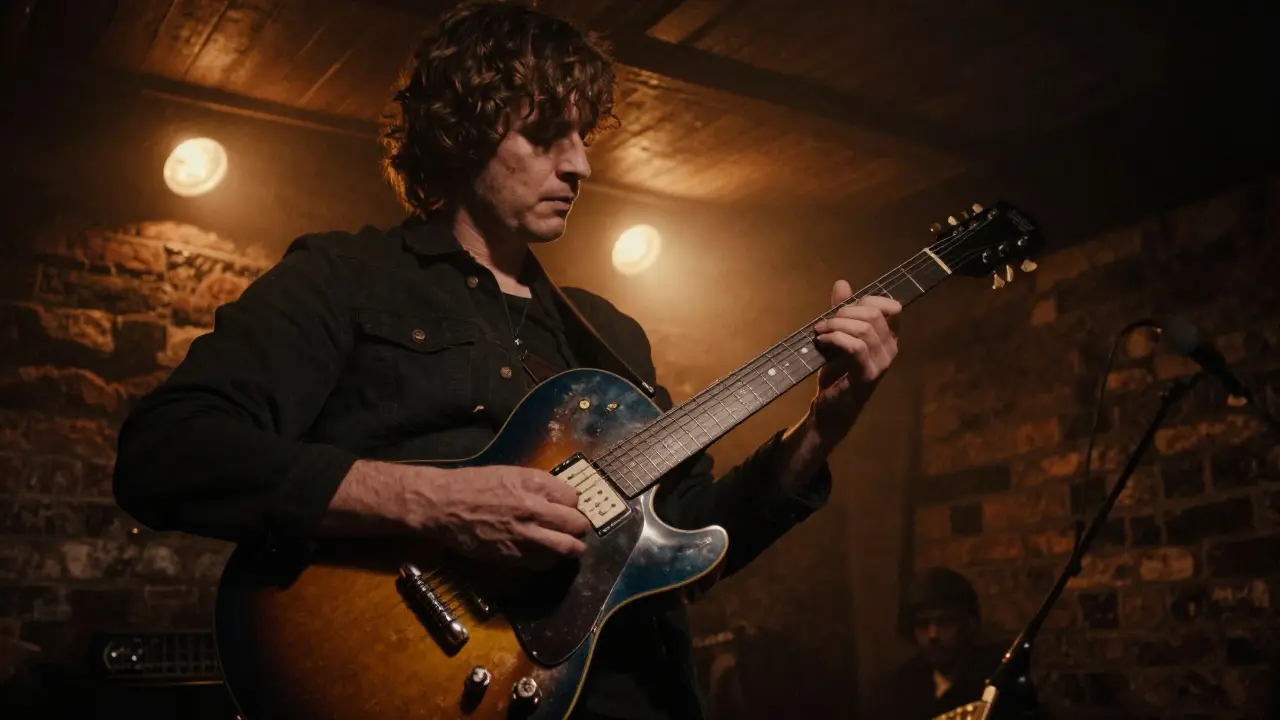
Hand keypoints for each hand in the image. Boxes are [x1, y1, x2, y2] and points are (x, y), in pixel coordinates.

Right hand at [413, 465, 589, 566]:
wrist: (444, 505)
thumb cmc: (474, 484)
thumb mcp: (510, 473)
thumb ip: (537, 485)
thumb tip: (560, 497)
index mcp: (534, 483)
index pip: (573, 497)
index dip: (570, 504)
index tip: (564, 508)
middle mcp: (534, 508)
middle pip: (576, 524)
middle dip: (578, 527)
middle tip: (573, 530)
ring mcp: (525, 534)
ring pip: (567, 547)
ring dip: (572, 548)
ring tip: (570, 548)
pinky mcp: (513, 555)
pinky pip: (544, 563)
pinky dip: (550, 560)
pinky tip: (545, 555)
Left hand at [811, 280, 901, 441]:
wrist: (829, 408)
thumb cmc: (838, 373)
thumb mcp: (838, 336)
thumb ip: (841, 311)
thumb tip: (842, 283)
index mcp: (889, 338)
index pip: (891, 307)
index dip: (866, 300)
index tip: (843, 309)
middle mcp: (891, 349)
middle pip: (874, 314)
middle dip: (844, 312)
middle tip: (824, 323)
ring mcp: (882, 364)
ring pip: (863, 329)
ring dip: (835, 325)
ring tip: (819, 332)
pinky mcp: (867, 376)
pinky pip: (856, 347)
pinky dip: (835, 339)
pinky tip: (821, 341)